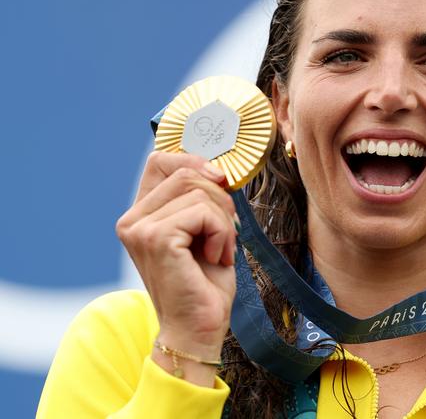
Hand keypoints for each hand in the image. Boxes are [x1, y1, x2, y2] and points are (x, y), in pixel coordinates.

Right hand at [116, 152, 236, 383]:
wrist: (197, 330)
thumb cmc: (203, 284)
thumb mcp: (204, 231)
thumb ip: (201, 198)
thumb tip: (217, 169)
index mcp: (141, 214)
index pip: (161, 161)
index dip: (194, 161)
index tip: (220, 181)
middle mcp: (132, 219)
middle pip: (186, 173)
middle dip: (220, 198)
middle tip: (227, 231)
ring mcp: (140, 228)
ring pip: (198, 190)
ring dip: (224, 219)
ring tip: (221, 250)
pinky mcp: (156, 238)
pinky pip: (203, 212)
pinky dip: (223, 233)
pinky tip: (217, 258)